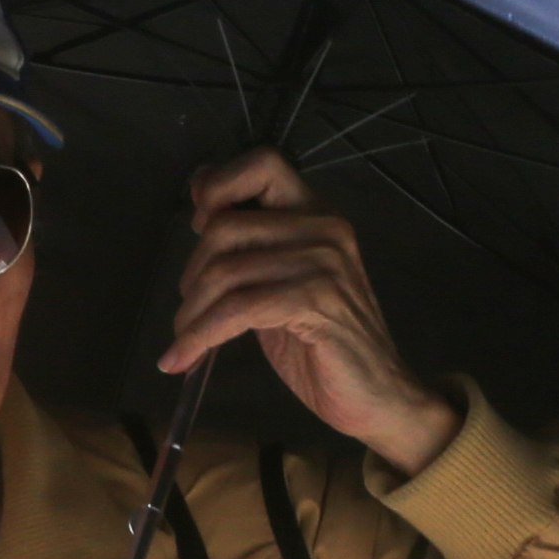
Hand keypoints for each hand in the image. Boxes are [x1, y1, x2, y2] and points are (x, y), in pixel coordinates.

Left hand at [160, 149, 458, 475]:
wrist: (376, 395)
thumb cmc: (323, 346)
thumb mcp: (281, 286)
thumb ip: (252, 250)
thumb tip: (200, 211)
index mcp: (316, 213)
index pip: (262, 163)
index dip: (218, 185)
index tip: (197, 225)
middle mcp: (323, 227)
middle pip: (225, 227)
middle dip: (192, 275)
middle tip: (189, 314)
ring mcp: (324, 262)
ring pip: (225, 271)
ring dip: (192, 315)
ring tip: (185, 343)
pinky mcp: (317, 300)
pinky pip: (237, 309)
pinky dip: (200, 336)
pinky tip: (182, 359)